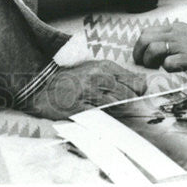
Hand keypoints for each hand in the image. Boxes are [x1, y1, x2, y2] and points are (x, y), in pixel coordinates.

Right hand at [18, 60, 145, 119]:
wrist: (44, 86)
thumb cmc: (73, 79)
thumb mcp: (96, 70)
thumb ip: (118, 76)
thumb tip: (142, 84)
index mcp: (105, 67)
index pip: (136, 82)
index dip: (140, 92)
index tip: (138, 97)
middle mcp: (99, 77)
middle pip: (129, 95)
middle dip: (130, 104)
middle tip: (125, 108)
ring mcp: (89, 92)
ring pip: (117, 106)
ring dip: (117, 112)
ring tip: (109, 111)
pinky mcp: (80, 107)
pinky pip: (101, 116)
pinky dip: (104, 119)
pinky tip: (99, 116)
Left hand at [132, 21, 186, 71]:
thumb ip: (182, 31)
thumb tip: (175, 34)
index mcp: (176, 27)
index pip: (148, 31)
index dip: (140, 45)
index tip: (141, 55)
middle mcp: (176, 34)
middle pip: (145, 38)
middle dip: (138, 53)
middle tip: (141, 64)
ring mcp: (183, 45)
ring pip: (153, 49)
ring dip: (149, 60)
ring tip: (153, 68)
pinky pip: (169, 63)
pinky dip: (166, 68)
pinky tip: (172, 70)